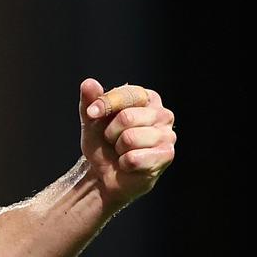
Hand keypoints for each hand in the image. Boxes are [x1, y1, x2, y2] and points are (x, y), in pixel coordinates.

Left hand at [79, 78, 175, 209]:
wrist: (103, 173)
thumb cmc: (102, 143)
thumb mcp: (91, 119)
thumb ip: (90, 99)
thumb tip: (89, 82)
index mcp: (147, 98)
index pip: (126, 94)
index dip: (104, 105)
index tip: (92, 113)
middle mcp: (163, 114)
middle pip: (127, 117)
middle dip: (111, 132)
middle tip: (113, 140)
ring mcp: (168, 136)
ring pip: (130, 138)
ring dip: (118, 148)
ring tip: (123, 151)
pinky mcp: (166, 156)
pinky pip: (134, 158)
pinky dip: (124, 163)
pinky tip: (129, 164)